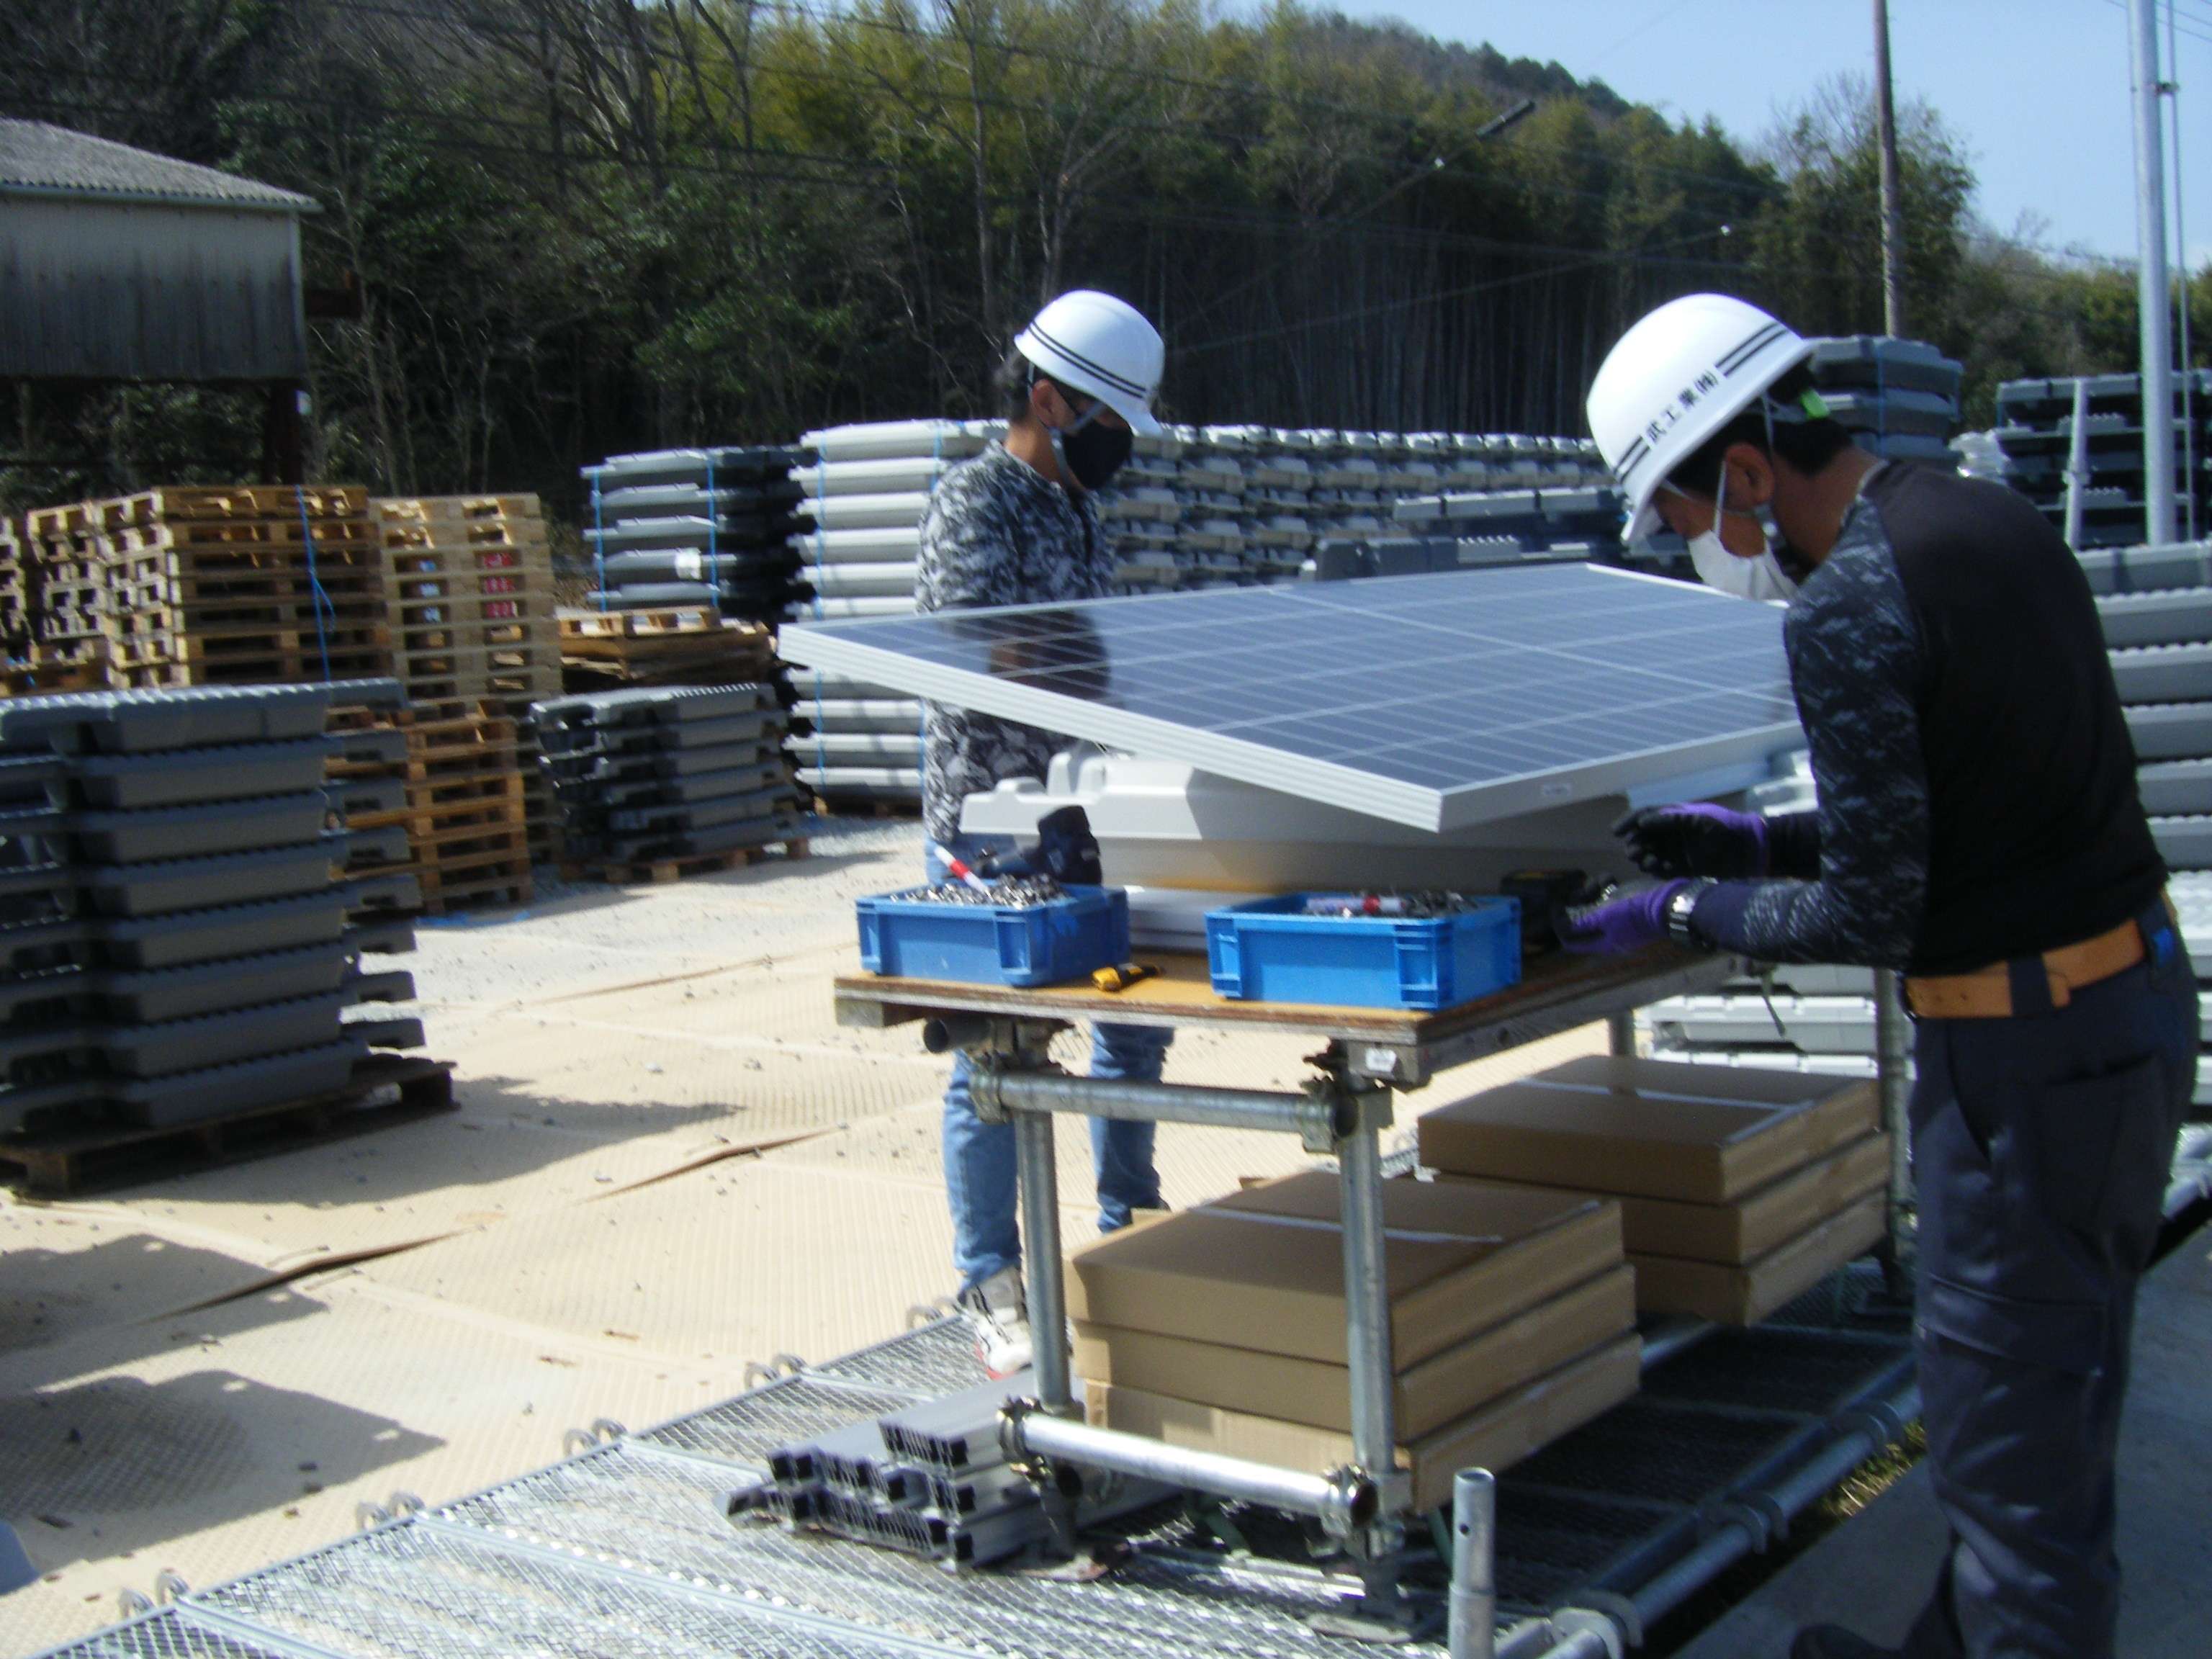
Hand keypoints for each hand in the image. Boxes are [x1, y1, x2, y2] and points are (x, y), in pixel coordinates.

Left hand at [1557, 880, 1692, 954]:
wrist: (1669, 902)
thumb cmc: (1635, 912)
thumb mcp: (1606, 917)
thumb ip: (1583, 923)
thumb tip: (1563, 928)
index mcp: (1603, 943)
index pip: (1571, 942)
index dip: (1560, 927)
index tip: (1556, 908)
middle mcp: (1609, 934)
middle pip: (1581, 923)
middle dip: (1577, 905)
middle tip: (1576, 891)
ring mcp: (1618, 920)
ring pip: (1593, 907)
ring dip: (1591, 892)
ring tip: (1597, 883)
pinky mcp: (1627, 905)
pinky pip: (1608, 897)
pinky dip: (1606, 887)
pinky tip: (1610, 879)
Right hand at [1613, 803, 1767, 878]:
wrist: (1749, 850)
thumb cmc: (1725, 827)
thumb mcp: (1697, 819)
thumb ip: (1670, 820)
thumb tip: (1643, 822)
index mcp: (1673, 818)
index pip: (1645, 817)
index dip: (1628, 822)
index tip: (1616, 831)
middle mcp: (1671, 835)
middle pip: (1643, 838)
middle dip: (1635, 843)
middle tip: (1633, 851)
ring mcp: (1675, 853)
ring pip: (1649, 855)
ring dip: (1643, 858)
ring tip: (1648, 861)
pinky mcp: (1682, 870)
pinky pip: (1661, 871)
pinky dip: (1656, 870)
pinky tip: (1658, 868)